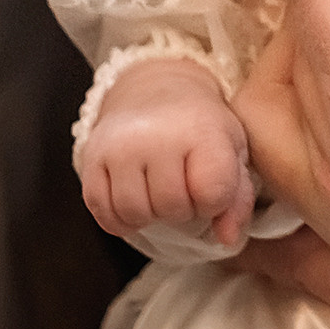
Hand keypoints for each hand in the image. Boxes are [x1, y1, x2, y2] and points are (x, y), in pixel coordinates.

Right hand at [79, 57, 254, 248]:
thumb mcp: (232, 151)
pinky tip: (135, 200)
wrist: (156, 90)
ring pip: (135, 213)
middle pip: (172, 208)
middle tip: (183, 186)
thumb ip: (237, 198)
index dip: (214, 201)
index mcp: (201, 129)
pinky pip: (103, 212)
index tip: (210, 184)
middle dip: (182, 208)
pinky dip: (120, 219)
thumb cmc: (200, 127)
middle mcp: (156, 134)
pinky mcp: (92, 158)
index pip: (212, 194)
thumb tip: (227, 238)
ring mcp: (119, 146)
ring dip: (151, 215)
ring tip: (159, 191)